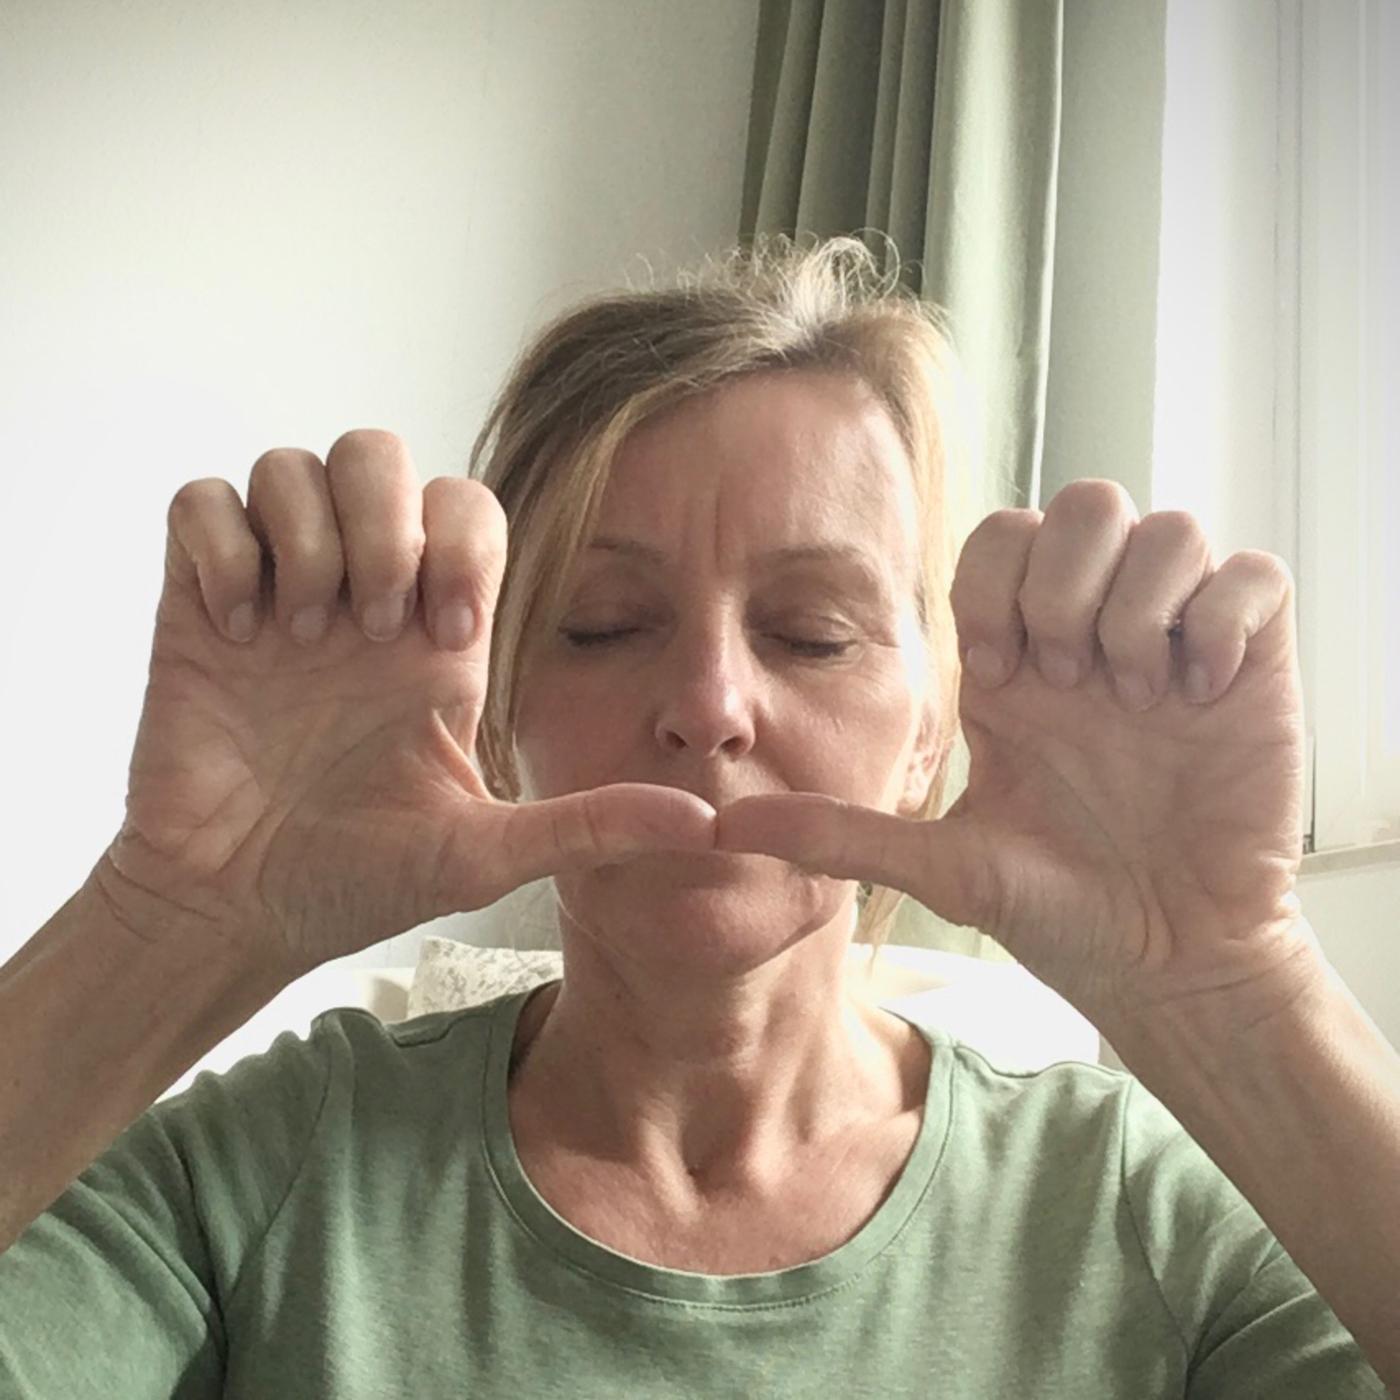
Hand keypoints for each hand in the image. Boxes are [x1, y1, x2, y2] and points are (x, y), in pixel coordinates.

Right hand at [97, 429, 714, 978]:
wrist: (233, 910)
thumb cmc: (354, 882)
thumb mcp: (483, 854)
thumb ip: (590, 826)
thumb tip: (704, 824)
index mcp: (437, 637)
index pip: (470, 509)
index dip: (465, 547)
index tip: (445, 638)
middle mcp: (364, 597)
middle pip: (381, 456)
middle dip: (383, 524)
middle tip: (370, 628)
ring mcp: (280, 592)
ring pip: (294, 467)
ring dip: (304, 537)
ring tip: (296, 635)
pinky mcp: (197, 602)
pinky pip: (201, 502)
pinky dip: (221, 547)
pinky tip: (235, 631)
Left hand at [716, 480, 1321, 1027]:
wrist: (1168, 963)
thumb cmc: (1062, 913)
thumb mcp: (943, 866)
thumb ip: (837, 832)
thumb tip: (721, 826)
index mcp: (1016, 665)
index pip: (998, 540)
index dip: (997, 584)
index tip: (1005, 675)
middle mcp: (1091, 637)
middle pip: (1083, 504)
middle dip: (1069, 582)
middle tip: (1070, 680)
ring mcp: (1174, 646)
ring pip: (1167, 526)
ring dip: (1143, 601)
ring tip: (1139, 692)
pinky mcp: (1252, 667)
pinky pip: (1253, 577)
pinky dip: (1225, 620)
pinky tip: (1199, 695)